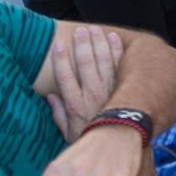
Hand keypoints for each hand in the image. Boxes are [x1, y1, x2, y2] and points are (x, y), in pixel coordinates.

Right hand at [43, 25, 125, 142]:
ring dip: (98, 42)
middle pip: (84, 63)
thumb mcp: (69, 134)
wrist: (120, 146)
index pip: (64, 76)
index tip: (58, 44)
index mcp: (75, 104)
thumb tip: (50, 97)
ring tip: (93, 29)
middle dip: (81, 44)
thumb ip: (59, 115)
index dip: (60, 59)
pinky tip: (113, 37)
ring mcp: (110, 90)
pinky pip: (121, 64)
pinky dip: (117, 49)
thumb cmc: (92, 140)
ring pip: (102, 60)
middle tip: (80, 31)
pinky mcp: (125, 88)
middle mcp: (92, 94)